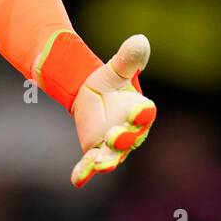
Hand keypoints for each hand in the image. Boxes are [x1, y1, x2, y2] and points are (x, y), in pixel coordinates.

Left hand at [70, 34, 156, 186]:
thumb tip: (140, 41)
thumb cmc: (111, 82)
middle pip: (129, 138)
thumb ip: (129, 58)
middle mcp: (129, 132)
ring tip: (100, 165)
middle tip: (115, 137)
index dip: (142, 113)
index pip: (144, 114)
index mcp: (139, 110)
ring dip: (107, 161)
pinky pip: (89, 164)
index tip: (139, 111)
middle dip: (123, 139)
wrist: (92, 94)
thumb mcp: (117, 68)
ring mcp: (111, 145)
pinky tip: (76, 179)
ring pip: (112, 156)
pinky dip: (84, 173)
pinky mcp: (94, 151)